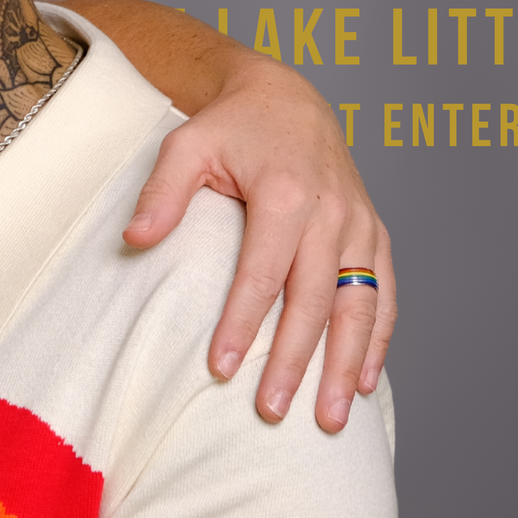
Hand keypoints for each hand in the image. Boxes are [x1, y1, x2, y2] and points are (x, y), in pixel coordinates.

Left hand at [123, 52, 397, 429]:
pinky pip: (383, 293)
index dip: (243, 324)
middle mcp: (333, 213)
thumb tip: (134, 240)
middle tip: (271, 411)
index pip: (262, 273)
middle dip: (294, 361)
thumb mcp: (186, 144)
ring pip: (359, 306)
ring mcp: (360, 226)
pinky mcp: (374, 234)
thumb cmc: (231, 126)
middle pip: (314, 301)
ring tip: (330, 419)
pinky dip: (378, 339)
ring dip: (346, 365)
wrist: (288, 98)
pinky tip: (364, 381)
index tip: (222, 371)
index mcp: (286, 193)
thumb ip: (162, 193)